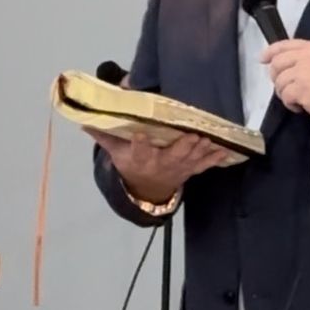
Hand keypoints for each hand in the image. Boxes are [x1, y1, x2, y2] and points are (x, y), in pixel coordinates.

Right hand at [86, 129, 231, 203]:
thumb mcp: (116, 152)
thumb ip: (104, 135)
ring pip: (192, 159)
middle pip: (172, 155)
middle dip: (182, 146)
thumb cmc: (131, 164)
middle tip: (192, 135)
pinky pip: (205, 164)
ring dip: (202, 150)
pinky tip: (226, 150)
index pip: (138, 151)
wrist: (147, 189)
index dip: (140, 143)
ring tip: (210, 139)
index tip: (140, 134)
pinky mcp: (191, 169)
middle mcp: (161, 164)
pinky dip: (215, 158)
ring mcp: (178, 168)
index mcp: (140, 158)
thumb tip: (84, 119)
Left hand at [262, 40, 309, 118]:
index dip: (270, 52)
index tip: (262, 59)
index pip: (284, 45)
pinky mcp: (301, 88)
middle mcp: (306, 57)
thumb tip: (281, 65)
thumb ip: (304, 59)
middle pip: (277, 64)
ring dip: (285, 93)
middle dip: (277, 78)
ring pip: (279, 82)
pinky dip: (290, 104)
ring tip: (297, 99)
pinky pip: (285, 96)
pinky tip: (300, 106)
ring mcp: (302, 72)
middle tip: (285, 88)